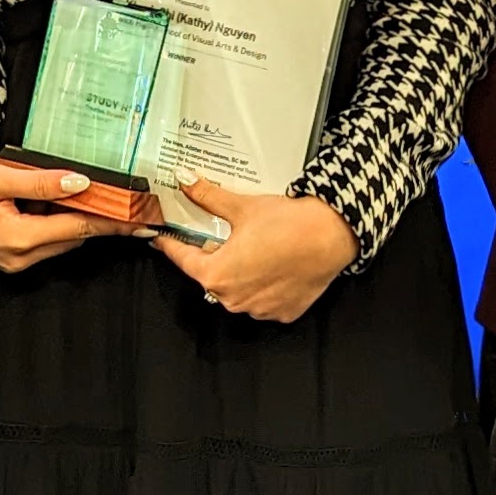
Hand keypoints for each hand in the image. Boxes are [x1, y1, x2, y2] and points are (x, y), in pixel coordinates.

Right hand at [0, 155, 137, 273]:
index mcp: (21, 239)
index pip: (80, 229)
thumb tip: (79, 184)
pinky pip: (42, 240)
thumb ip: (39, 182)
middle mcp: (21, 257)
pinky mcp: (7, 257)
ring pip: (59, 239)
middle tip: (124, 198)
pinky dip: (56, 223)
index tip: (142, 222)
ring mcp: (13, 261)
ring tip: (90, 196)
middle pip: (73, 237)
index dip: (114, 224)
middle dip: (99, 219)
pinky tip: (54, 202)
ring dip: (75, 220)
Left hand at [157, 180, 355, 327]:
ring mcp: (259, 309)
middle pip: (212, 275)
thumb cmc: (289, 225)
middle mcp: (234, 299)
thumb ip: (208, 197)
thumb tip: (186, 181)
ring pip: (237, 289)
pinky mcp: (282, 312)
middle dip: (213, 256)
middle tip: (221, 235)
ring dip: (239, 272)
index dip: (172, 246)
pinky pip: (262, 299)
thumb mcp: (242, 207)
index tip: (164, 239)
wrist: (332, 236)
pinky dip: (262, 284)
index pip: (184, 259)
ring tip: (253, 248)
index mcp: (217, 275)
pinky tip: (272, 264)